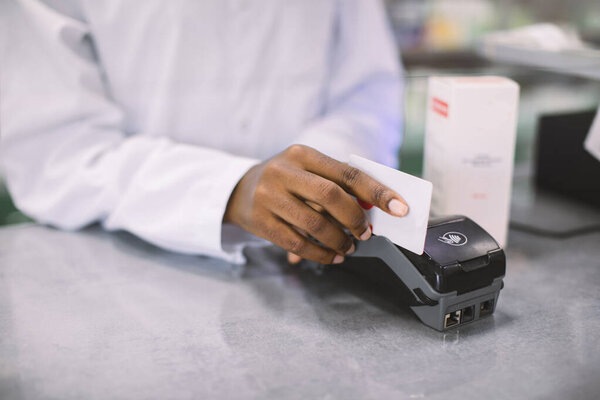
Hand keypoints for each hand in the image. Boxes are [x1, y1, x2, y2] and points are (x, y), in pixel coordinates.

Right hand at [224, 145, 407, 264]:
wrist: (238, 190)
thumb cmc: (285, 180)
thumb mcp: (306, 170)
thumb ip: (336, 183)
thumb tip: (372, 207)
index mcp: (301, 154)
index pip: (347, 172)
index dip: (377, 191)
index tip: (399, 207)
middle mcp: (283, 172)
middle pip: (331, 197)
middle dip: (356, 219)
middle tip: (366, 233)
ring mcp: (268, 197)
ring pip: (315, 224)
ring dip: (339, 240)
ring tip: (348, 247)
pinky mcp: (261, 222)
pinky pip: (298, 244)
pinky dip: (320, 254)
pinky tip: (331, 256)